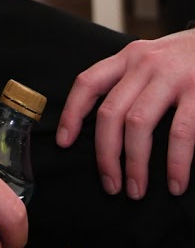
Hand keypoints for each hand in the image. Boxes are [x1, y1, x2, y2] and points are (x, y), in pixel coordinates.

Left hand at [57, 30, 194, 199]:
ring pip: (138, 123)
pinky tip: (175, 183)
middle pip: (110, 112)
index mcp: (128, 57)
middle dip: (106, 154)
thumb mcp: (151, 60)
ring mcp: (171, 77)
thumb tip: (105, 129)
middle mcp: (144, 64)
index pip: (88, 83)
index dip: (72, 113)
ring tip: (135, 190)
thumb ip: (130, 83)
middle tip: (110, 184)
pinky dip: (176, 163)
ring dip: (134, 163)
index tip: (64, 142)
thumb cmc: (185, 59)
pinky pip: (180, 133)